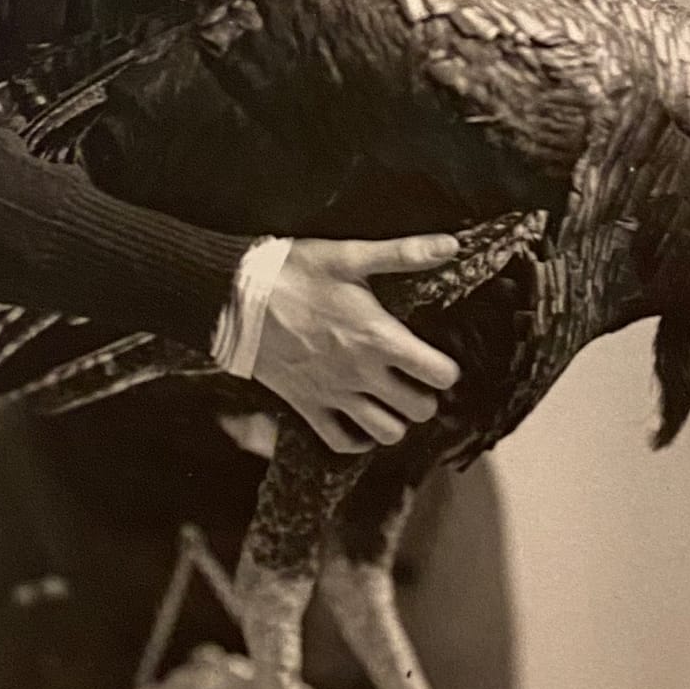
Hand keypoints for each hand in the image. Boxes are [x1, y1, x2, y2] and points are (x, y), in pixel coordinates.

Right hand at [252, 235, 463, 454]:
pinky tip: (361, 420)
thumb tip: (450, 245)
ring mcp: (334, 395)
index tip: (439, 359)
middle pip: (419, 410)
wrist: (238, 298)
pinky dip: (358, 440)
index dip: (446, 369)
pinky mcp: (307, 406)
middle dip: (426, 396)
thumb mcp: (350, 256)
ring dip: (397, 421)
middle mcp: (361, 374)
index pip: (438, 374)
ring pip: (387, 433)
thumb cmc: (295, 273)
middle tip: (417, 380)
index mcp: (379, 338)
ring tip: (392, 401)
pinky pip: (341, 442)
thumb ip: (404, 254)